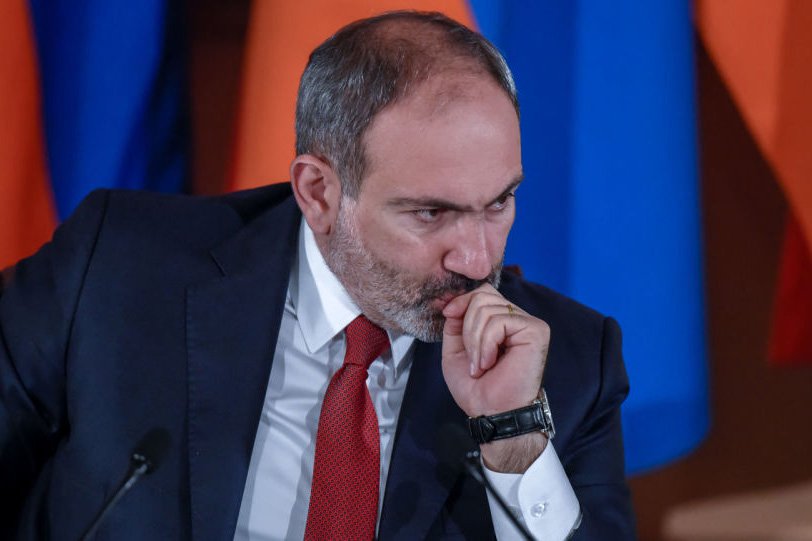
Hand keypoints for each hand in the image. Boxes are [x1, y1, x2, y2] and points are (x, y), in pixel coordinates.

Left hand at [441, 284, 549, 471]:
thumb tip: (453, 302)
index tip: (448, 315)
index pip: (482, 292)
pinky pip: (498, 322)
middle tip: (473, 359)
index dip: (462, 301)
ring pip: (486, 308)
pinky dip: (486, 344)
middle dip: (466, 328)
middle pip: (482, 296)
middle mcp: (517, 318)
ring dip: (475, 341)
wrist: (492, 413)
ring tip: (482, 365)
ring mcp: (529, 323)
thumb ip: (455, 322)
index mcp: (501, 320)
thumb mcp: (455, 349)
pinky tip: (491, 363)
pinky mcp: (536, 330)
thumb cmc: (478, 388)